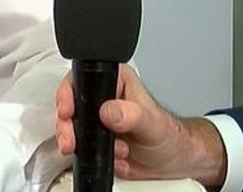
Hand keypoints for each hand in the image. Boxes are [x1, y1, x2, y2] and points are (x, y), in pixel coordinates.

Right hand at [54, 65, 225, 186]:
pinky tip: (111, 158)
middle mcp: (103, 97)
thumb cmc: (169, 136)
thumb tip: (109, 111)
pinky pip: (80, 145)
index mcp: (116, 80)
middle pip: (70, 104)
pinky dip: (91, 155)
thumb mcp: (153, 124)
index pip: (82, 79)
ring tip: (101, 151)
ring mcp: (96, 118)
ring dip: (78, 142)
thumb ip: (132, 115)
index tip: (67, 111)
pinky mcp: (94, 138)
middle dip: (67, 125)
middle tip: (71, 138)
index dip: (69, 94)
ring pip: (70, 126)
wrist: (174, 162)